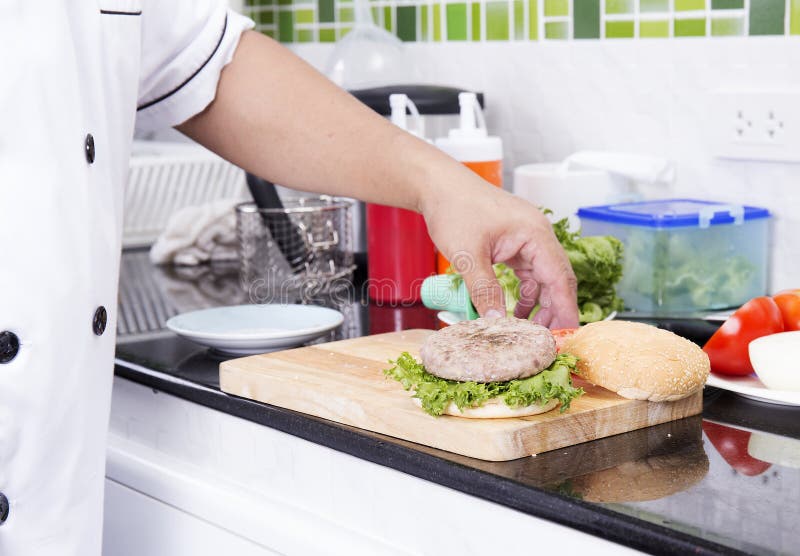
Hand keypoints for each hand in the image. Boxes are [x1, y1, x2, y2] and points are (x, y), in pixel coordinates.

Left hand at [421, 174, 578, 328]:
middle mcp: (537, 235)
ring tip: (530, 332)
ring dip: (539, 305)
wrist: (437, 184)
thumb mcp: (468, 255)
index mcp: (535, 234)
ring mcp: (527, 238)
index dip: (565, 309)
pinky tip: (515, 312)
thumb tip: (496, 322)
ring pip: (543, 278)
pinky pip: (528, 273)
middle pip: (557, 279)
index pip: (560, 278)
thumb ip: (484, 290)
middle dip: (555, 311)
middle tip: (548, 341)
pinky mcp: (514, 242)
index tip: (568, 334)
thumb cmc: (454, 208)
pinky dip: (525, 293)